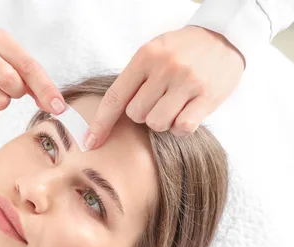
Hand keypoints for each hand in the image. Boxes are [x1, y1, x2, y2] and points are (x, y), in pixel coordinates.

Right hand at [0, 27, 65, 122]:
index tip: (58, 106)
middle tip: (12, 89)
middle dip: (18, 92)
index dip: (45, 88)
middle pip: (9, 82)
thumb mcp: (21, 65)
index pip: (27, 66)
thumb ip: (40, 84)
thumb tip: (58, 107)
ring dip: (3, 103)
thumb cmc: (0, 64)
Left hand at [86, 26, 244, 148]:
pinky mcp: (208, 96)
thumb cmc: (181, 51)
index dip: (100, 124)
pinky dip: (181, 127)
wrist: (224, 37)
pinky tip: (187, 112)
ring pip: (157, 124)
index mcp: (145, 56)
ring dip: (162, 121)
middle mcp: (165, 68)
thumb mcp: (153, 53)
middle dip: (143, 114)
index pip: (115, 97)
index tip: (90, 142)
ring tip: (174, 104)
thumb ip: (133, 80)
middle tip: (158, 100)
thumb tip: (107, 117)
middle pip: (136, 115)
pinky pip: (182, 128)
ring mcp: (187, 81)